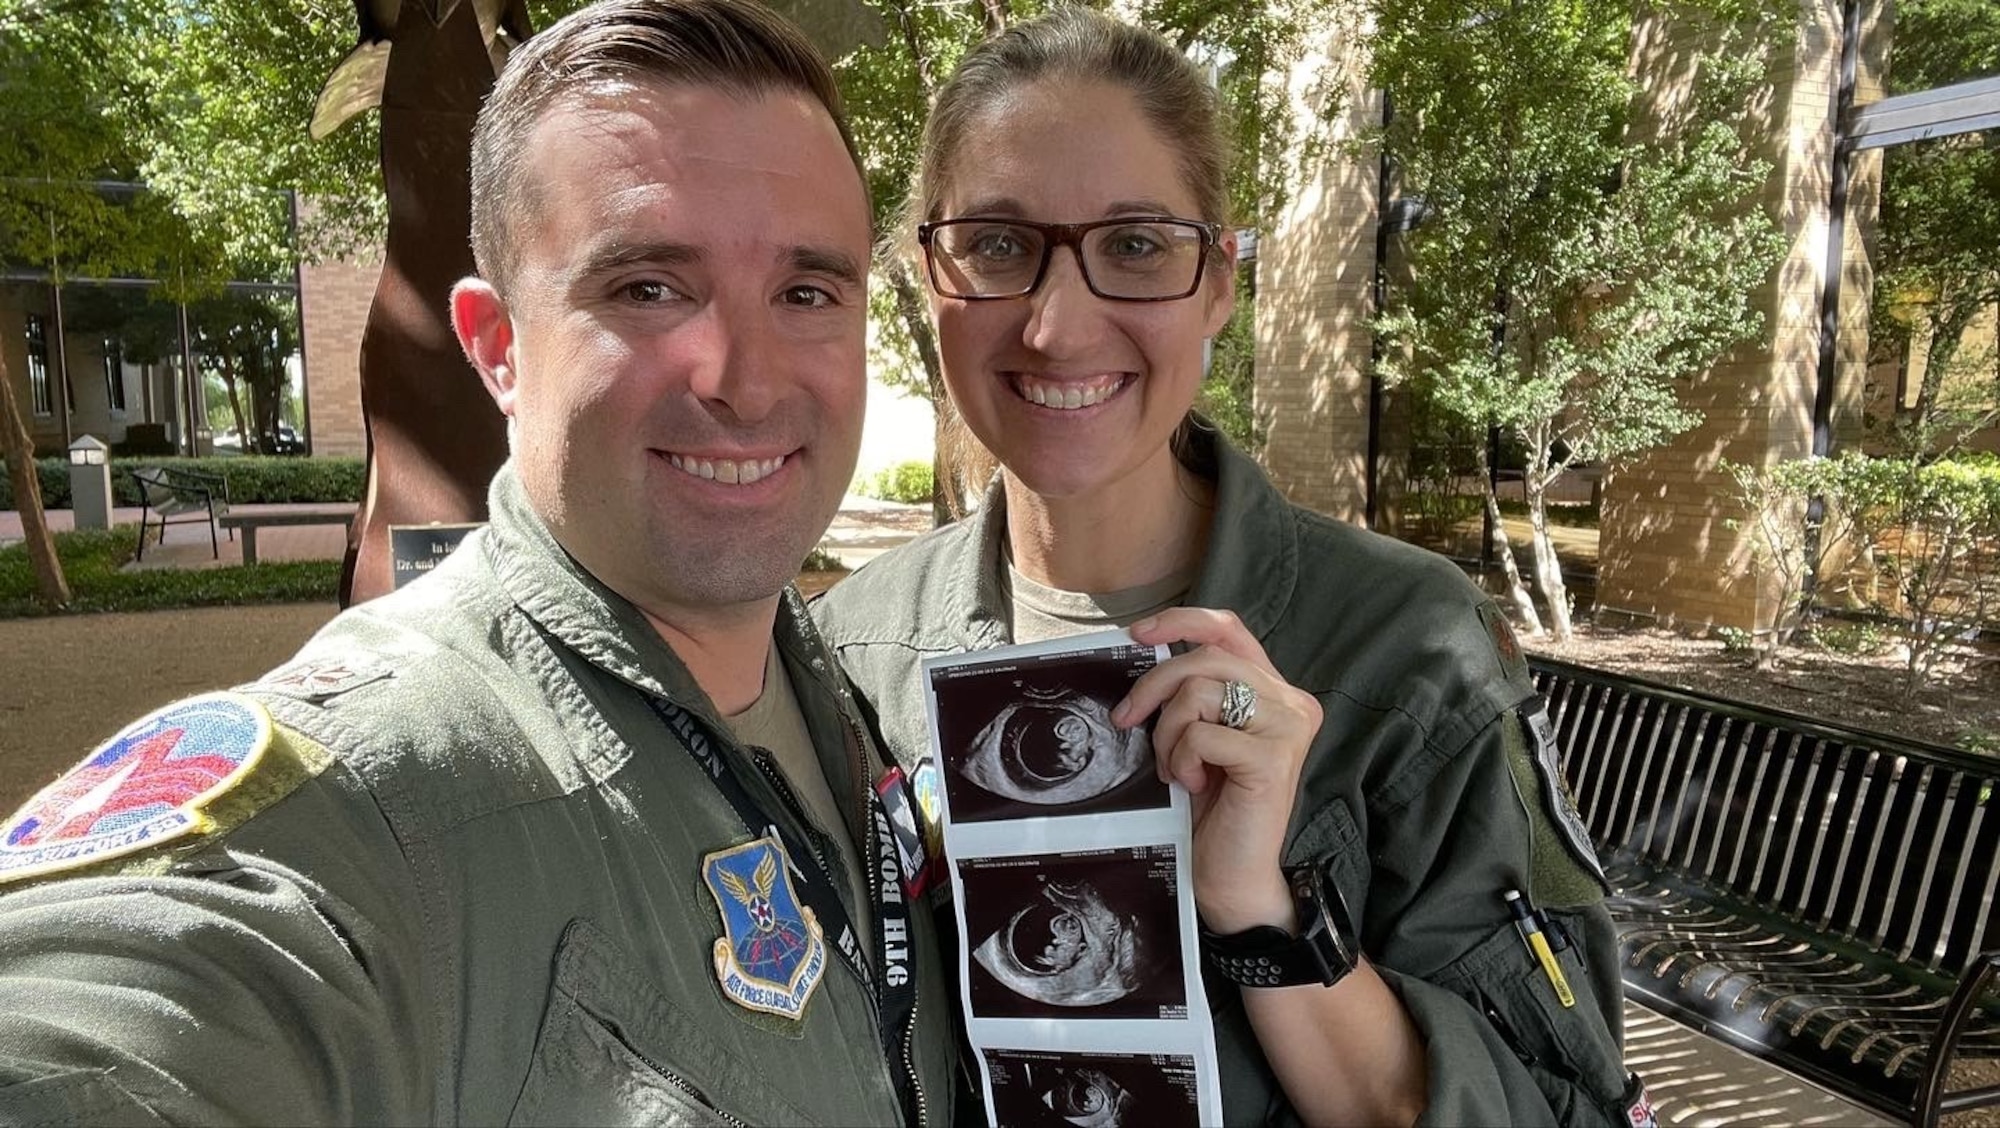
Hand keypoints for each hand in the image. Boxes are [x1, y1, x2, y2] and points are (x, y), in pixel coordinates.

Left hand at [1114, 608, 1323, 933]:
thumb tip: (1145, 653)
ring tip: (1176, 769)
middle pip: (1204, 659)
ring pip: (1198, 692)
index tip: (1139, 633)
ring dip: (1168, 733)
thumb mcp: (1198, 738)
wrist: (1233, 877)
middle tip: (1128, 721)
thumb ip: (1192, 696)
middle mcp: (1290, 701)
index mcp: (1273, 691)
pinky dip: (1182, 758)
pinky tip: (1194, 785)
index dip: (1182, 621)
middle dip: (1153, 687)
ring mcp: (1287, 726)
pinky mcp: (1274, 756)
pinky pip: (1201, 733)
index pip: (1229, 630)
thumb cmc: (1211, 810)